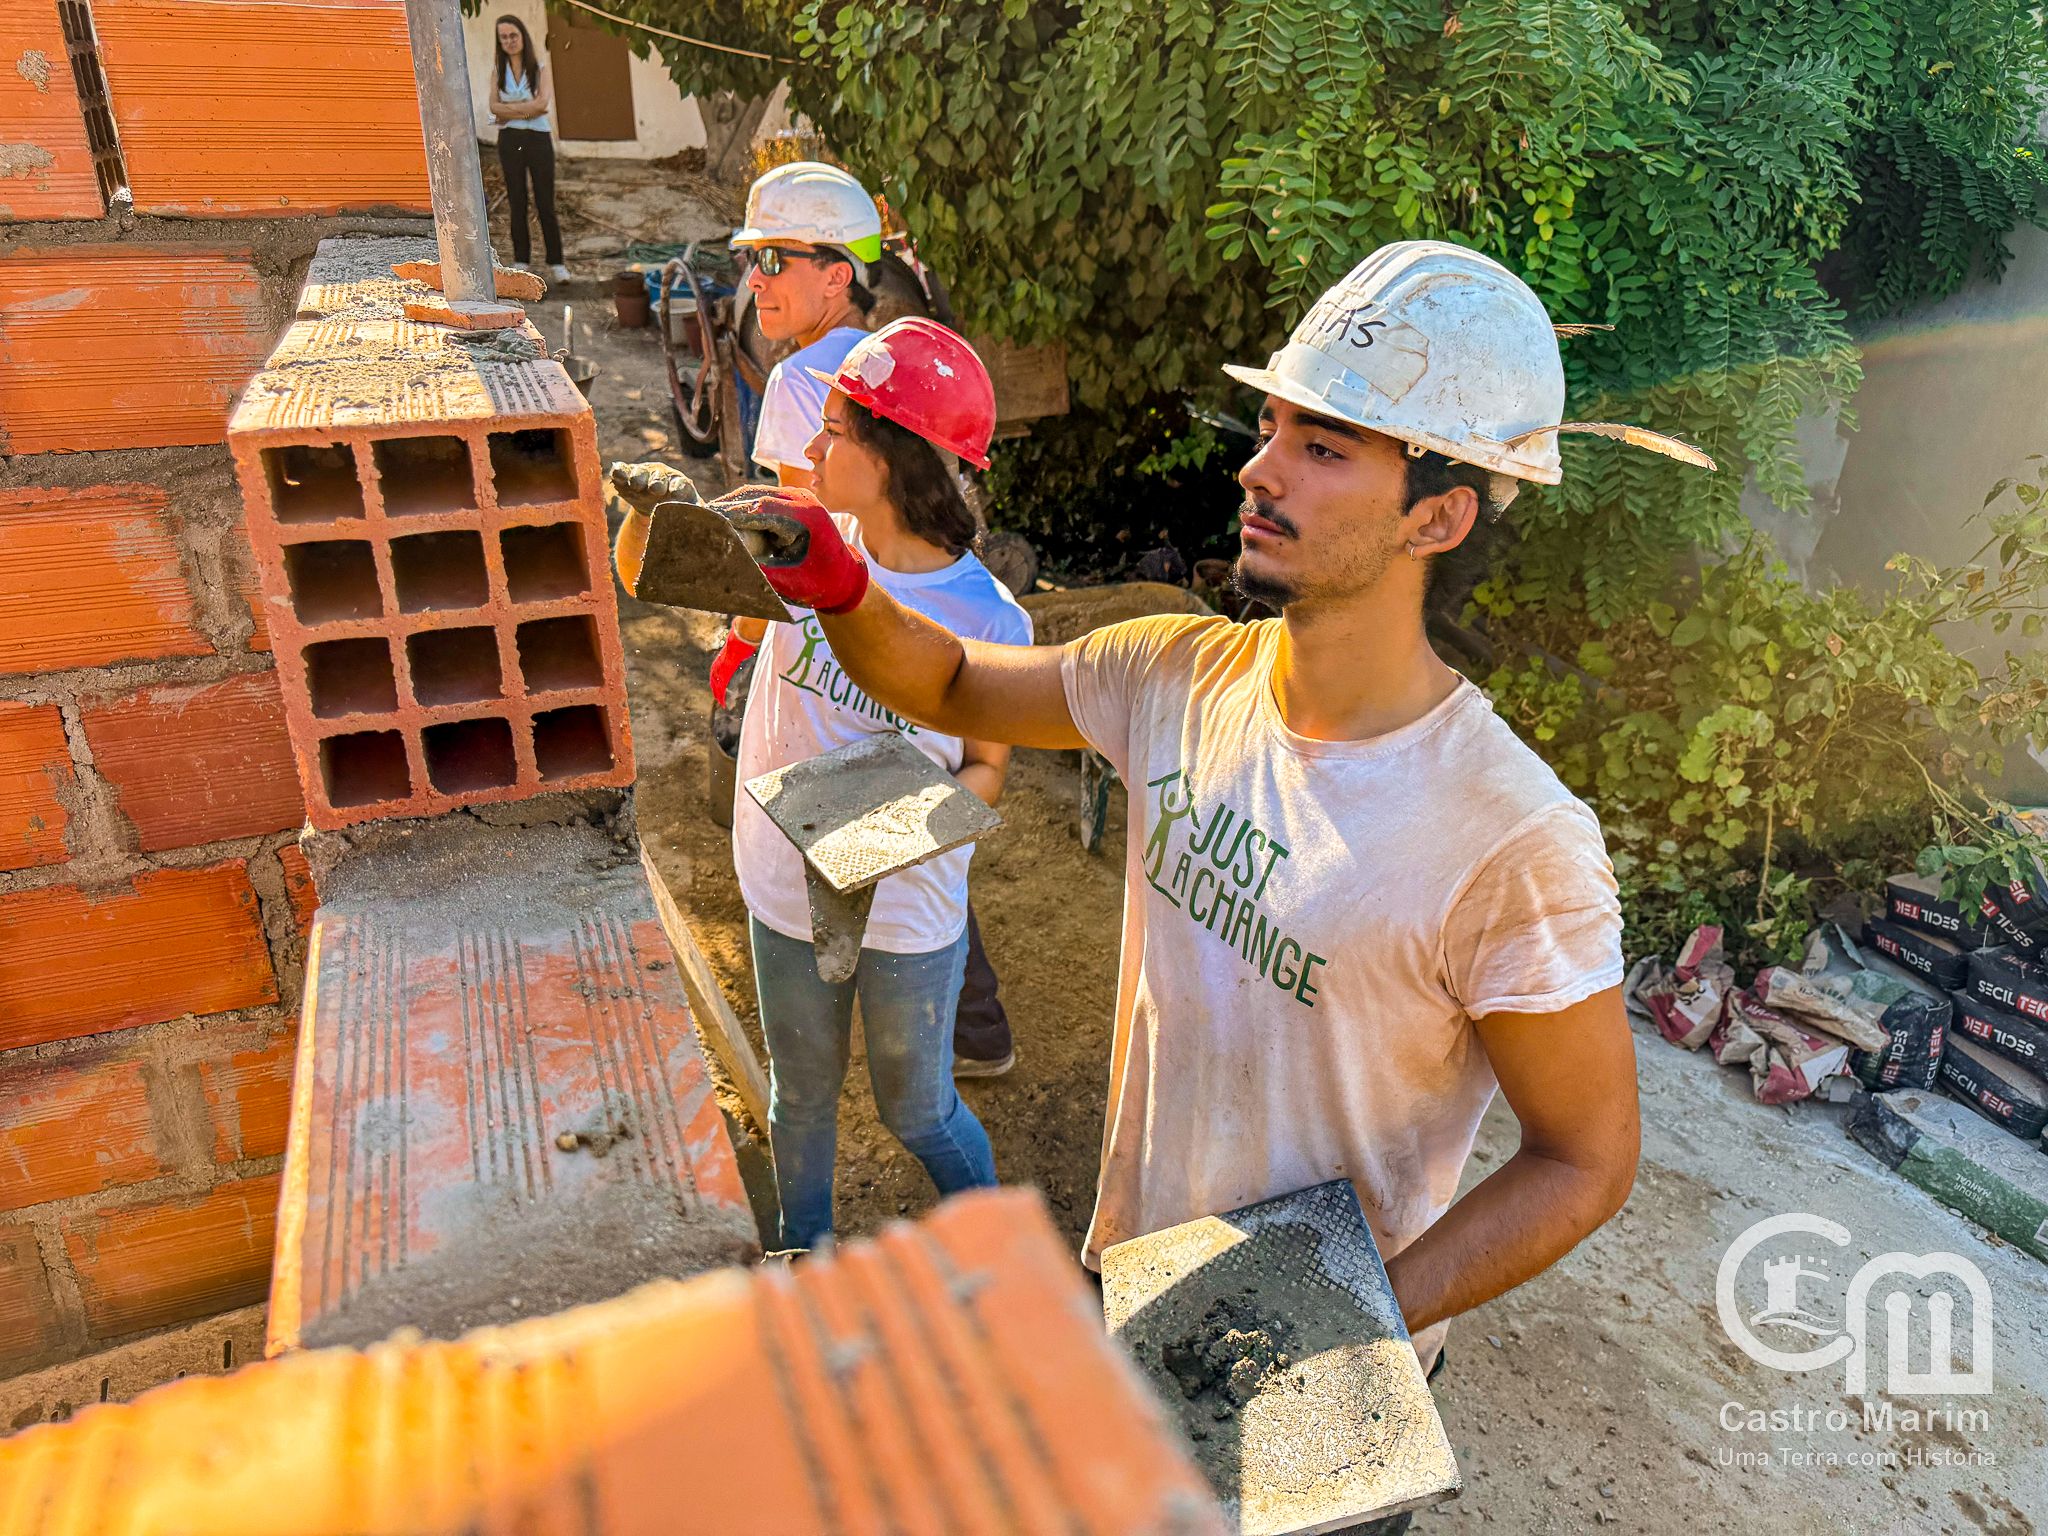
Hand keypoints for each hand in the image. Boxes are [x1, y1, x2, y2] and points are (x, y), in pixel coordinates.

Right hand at [608, 460, 702, 515]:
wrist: (656, 505)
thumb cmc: (677, 508)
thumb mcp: (689, 513)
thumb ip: (701, 517)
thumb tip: (722, 528)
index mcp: (680, 484)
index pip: (681, 485)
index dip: (679, 488)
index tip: (677, 494)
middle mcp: (662, 476)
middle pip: (660, 477)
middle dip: (658, 482)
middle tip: (656, 490)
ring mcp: (644, 473)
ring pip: (641, 472)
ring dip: (638, 477)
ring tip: (635, 484)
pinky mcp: (629, 475)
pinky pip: (623, 471)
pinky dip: (619, 472)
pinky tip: (615, 475)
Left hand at [709, 628, 758, 707]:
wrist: (739, 640)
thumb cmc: (742, 643)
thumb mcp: (740, 650)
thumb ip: (741, 653)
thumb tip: (748, 650)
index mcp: (720, 661)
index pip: (715, 674)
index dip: (716, 682)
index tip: (718, 688)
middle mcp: (717, 666)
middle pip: (714, 681)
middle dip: (716, 690)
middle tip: (719, 699)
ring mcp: (719, 670)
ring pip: (716, 685)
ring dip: (718, 695)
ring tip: (721, 703)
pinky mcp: (723, 673)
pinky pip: (721, 686)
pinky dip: (721, 694)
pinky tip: (722, 700)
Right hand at [713, 486, 868, 614]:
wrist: (844, 577)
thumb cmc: (819, 583)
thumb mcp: (788, 580)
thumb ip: (758, 568)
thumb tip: (725, 560)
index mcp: (806, 516)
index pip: (759, 507)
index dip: (730, 513)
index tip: (705, 520)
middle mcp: (803, 499)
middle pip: (754, 495)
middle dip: (726, 506)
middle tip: (698, 516)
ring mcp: (798, 497)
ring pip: (756, 494)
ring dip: (732, 505)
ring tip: (707, 518)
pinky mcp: (792, 501)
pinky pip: (762, 499)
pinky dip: (743, 507)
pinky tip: (725, 518)